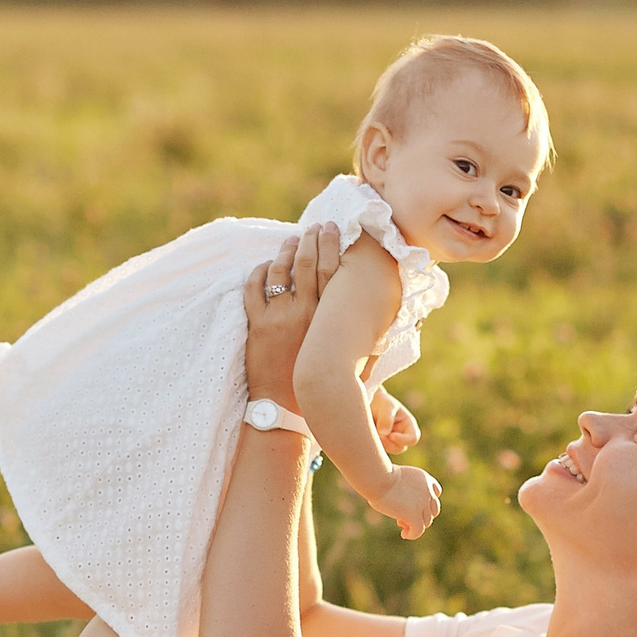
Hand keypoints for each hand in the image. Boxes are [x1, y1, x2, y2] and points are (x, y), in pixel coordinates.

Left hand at [242, 224, 343, 411]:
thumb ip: (361, 338)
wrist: (285, 409)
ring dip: (285, 251)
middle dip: (311, 239)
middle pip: (307, 262)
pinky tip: (264, 266)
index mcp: (329, 318)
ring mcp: (279, 316)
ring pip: (279, 271)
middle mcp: (305, 312)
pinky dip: (258, 272)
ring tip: (291, 241)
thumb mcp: (348, 359)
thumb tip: (382, 326)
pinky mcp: (257, 324)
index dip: (333, 245)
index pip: (333, 270)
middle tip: (314, 227)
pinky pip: (254, 288)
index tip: (334, 229)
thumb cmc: (322, 387)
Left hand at [370, 390, 419, 455]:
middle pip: (400, 448)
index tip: (392, 435)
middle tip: (379, 435)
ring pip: (388, 450)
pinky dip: (373, 445)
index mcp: (408, 425)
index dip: (404, 440)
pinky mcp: (380, 445)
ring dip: (380, 444)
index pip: (413, 438)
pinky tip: (368, 435)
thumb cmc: (381, 402)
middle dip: (389, 443)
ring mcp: (390, 442)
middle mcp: (401, 436)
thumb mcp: (386, 405)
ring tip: (372, 432)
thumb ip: (386, 418)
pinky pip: (378, 451)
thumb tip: (384, 434)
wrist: (369, 403)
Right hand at [371, 463, 442, 540]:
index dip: (427, 502)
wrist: (378, 478)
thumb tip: (402, 502)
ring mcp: (423, 504)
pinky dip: (412, 534)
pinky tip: (404, 534)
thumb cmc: (379, 477)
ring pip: (426, 522)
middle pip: (433, 510)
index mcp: (424, 478)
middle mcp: (427, 491)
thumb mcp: (398, 478)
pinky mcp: (414, 515)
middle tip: (405, 516)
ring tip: (400, 523)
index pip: (436, 492)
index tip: (415, 505)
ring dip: (415, 525)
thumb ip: (406, 488)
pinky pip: (418, 530)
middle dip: (421, 515)